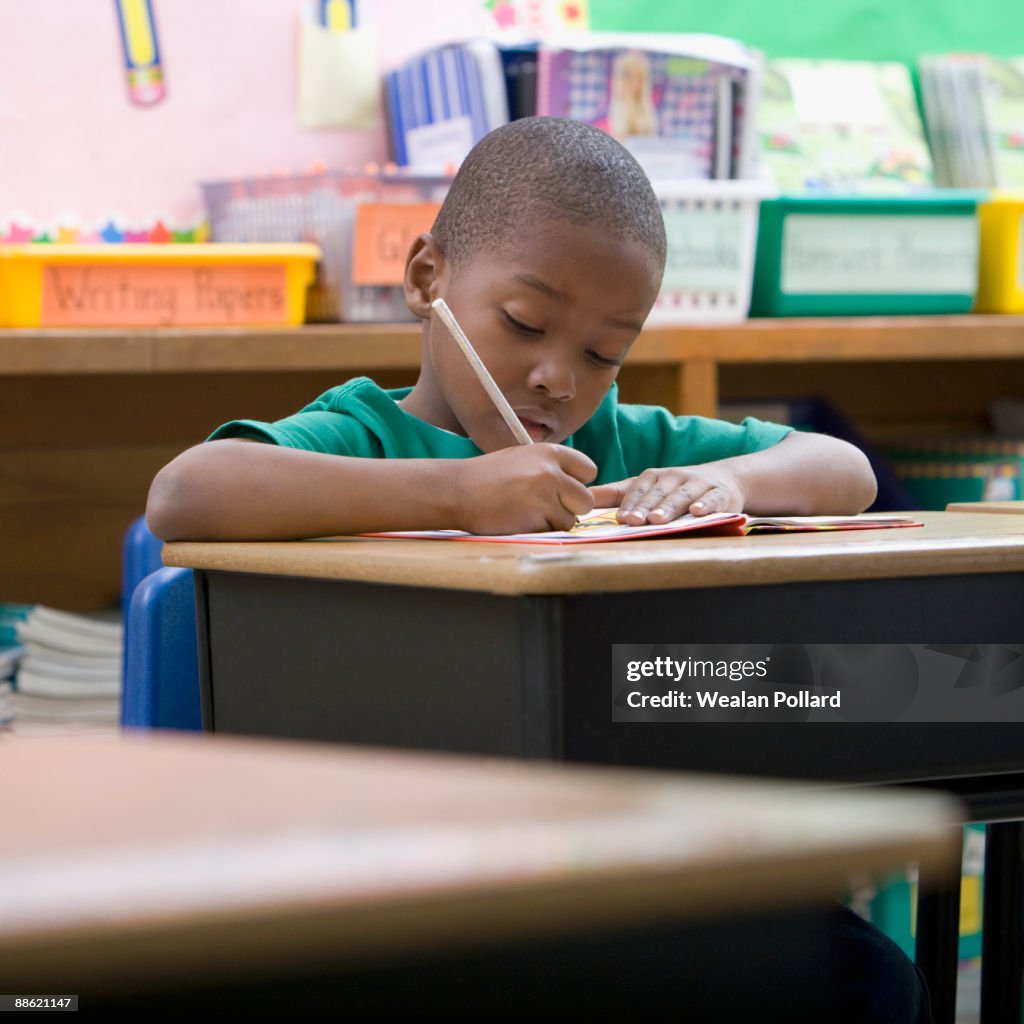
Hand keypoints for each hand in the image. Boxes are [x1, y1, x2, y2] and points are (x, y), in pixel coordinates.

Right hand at [452, 444, 596, 533]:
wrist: (456, 490)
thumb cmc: (488, 477)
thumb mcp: (523, 459)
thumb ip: (551, 469)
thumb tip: (579, 490)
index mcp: (550, 452)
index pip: (589, 470)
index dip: (577, 484)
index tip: (563, 490)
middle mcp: (551, 471)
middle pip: (586, 500)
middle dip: (570, 509)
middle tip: (546, 508)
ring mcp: (544, 494)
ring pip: (570, 520)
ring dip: (553, 522)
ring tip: (526, 513)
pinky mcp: (535, 517)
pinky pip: (552, 531)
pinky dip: (539, 531)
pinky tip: (518, 520)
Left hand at [589, 464, 746, 523]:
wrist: (724, 479)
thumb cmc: (676, 488)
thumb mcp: (647, 487)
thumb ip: (617, 493)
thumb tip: (585, 498)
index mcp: (654, 477)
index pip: (638, 490)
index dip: (629, 504)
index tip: (620, 518)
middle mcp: (675, 477)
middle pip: (658, 494)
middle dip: (645, 507)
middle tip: (633, 521)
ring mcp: (698, 485)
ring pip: (681, 497)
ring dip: (669, 507)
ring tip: (657, 519)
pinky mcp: (720, 494)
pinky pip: (712, 500)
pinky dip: (705, 505)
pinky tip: (697, 513)